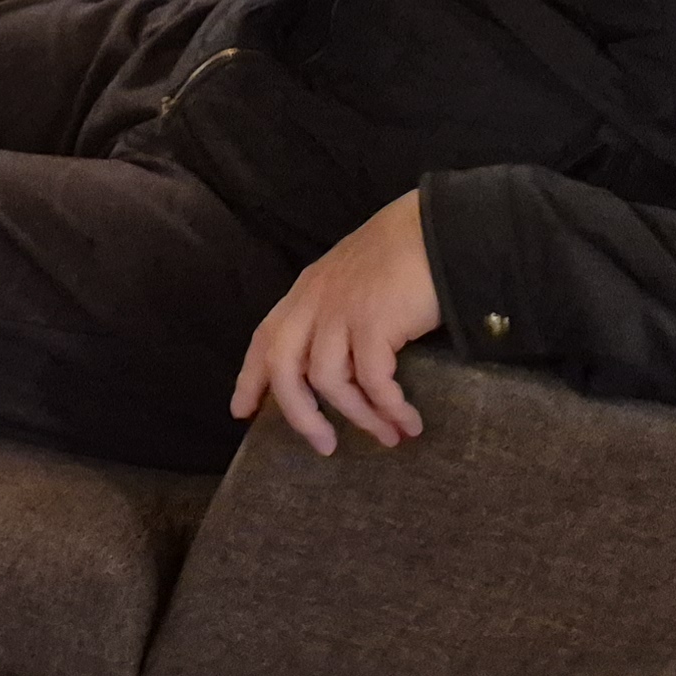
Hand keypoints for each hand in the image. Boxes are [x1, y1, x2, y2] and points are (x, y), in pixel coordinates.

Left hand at [233, 193, 439, 454]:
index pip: (265, 338)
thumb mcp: (352, 281)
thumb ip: (336, 314)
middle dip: (298, 413)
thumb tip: (339, 369)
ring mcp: (341, 310)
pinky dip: (389, 407)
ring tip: (389, 437)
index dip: (250, 378)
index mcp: (307, 291)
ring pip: (329, 381)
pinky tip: (408, 421)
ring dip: (360, 418)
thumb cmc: (401, 255)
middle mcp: (315, 301)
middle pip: (283, 366)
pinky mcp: (373, 321)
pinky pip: (372, 380)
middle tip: (324, 445)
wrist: (436, 229)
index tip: (240, 412)